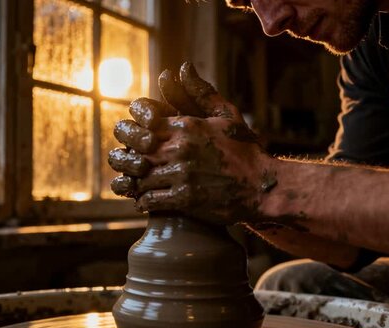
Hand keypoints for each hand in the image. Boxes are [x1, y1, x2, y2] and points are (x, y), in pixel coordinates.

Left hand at [109, 62, 272, 223]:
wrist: (263, 186)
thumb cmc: (244, 148)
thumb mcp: (225, 114)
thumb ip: (200, 92)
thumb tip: (181, 67)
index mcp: (187, 125)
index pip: (143, 117)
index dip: (133, 123)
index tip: (134, 131)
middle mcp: (180, 147)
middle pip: (134, 147)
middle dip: (125, 151)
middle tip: (125, 157)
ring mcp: (181, 174)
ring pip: (139, 175)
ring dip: (132, 179)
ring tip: (131, 181)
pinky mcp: (184, 199)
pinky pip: (149, 199)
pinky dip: (142, 200)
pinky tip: (143, 199)